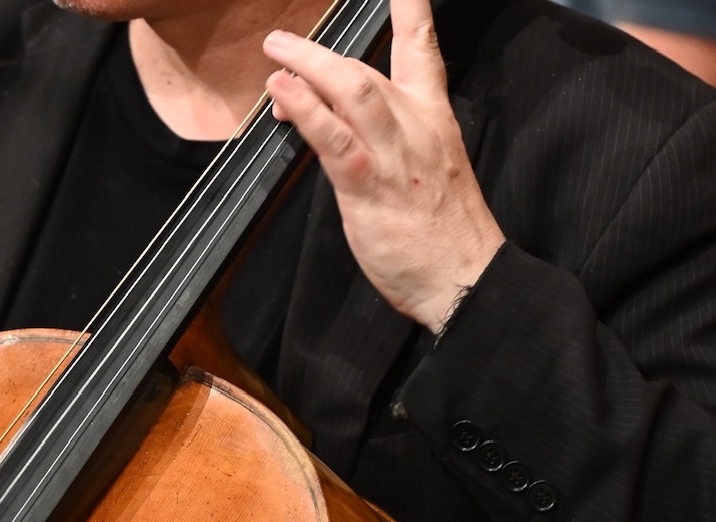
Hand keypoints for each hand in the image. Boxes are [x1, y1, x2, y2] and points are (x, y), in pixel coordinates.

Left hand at [263, 0, 504, 333]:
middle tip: (282, 44)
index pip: (422, 45)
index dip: (408, 7)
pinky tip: (282, 92)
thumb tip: (342, 129)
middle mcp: (415, 125)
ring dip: (308, 65)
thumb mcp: (422, 172)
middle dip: (320, 54)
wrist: (464, 277)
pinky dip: (305, 110)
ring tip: (275, 52)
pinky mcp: (369, 185)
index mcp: (432, 117)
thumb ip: (387, 143)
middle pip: (366, 69)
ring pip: (351, 89)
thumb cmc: (441, 236)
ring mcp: (393, 153)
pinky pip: (334, 138)